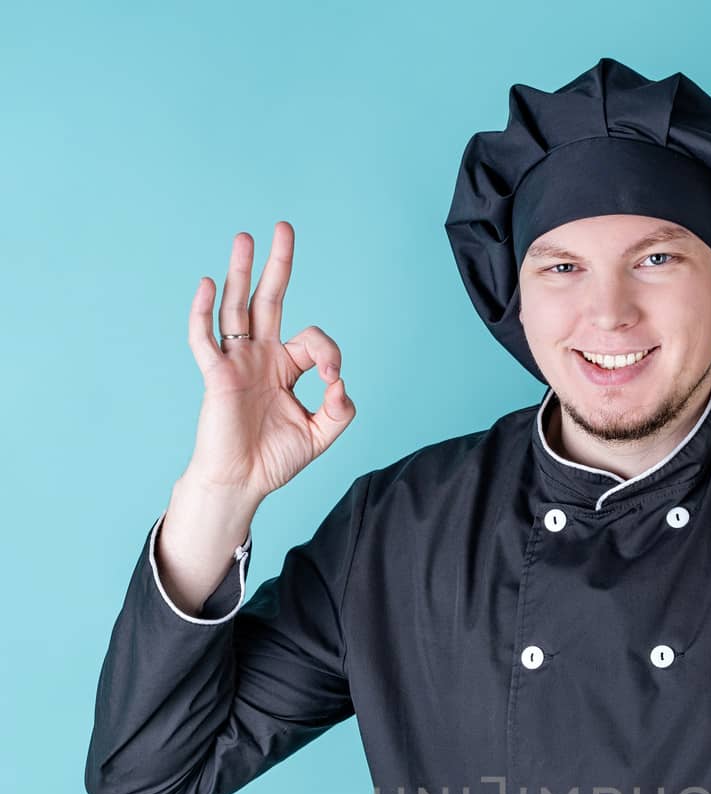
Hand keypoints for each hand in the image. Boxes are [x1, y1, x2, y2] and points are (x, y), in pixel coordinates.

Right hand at [184, 221, 354, 501]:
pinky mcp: (215, 375)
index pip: (312, 340)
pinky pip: (204, 338)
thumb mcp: (320, 435)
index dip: (328, 352)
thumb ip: (338, 410)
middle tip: (283, 227)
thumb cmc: (275, 459)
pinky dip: (204, 312)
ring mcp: (236, 362)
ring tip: (245, 238)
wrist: (242, 482)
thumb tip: (339, 382)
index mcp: (286, 367)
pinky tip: (211, 284)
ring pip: (237, 308)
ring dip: (241, 272)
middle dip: (277, 265)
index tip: (333, 381)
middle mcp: (260, 357)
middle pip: (268, 300)